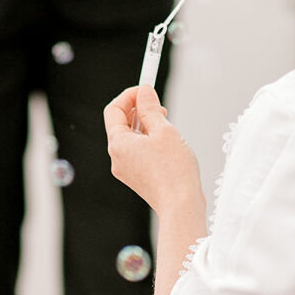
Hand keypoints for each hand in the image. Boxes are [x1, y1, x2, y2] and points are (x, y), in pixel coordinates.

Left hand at [103, 86, 204, 216]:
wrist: (180, 205)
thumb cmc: (174, 170)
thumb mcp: (164, 131)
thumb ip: (150, 109)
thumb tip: (143, 92)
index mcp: (118, 143)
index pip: (114, 110)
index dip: (129, 95)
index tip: (146, 88)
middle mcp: (117, 157)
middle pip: (121, 124)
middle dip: (139, 110)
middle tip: (159, 106)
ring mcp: (125, 169)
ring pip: (131, 138)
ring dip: (146, 126)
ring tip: (167, 127)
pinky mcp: (136, 178)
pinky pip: (137, 152)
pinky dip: (148, 142)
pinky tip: (167, 146)